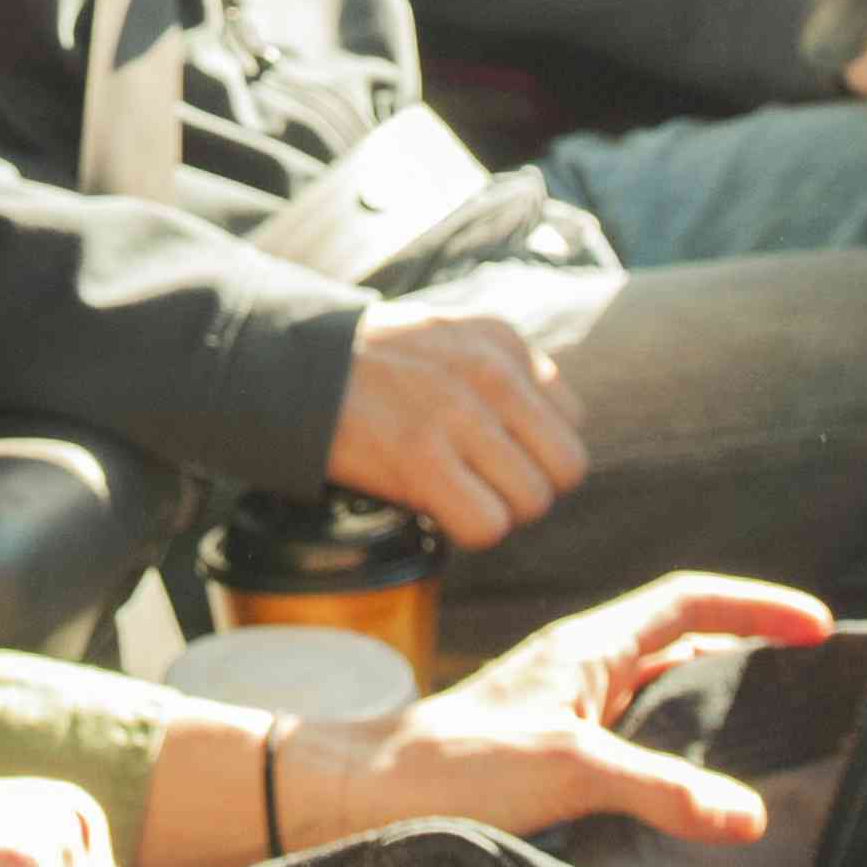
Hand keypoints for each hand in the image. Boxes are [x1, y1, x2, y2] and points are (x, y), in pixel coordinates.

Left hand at [283, 572, 835, 851]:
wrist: (359, 797)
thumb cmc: (449, 767)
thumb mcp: (566, 769)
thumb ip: (658, 788)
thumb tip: (749, 814)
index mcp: (586, 647)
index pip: (687, 600)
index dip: (755, 606)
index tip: (815, 625)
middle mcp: (578, 669)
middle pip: (678, 639)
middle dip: (745, 647)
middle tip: (807, 678)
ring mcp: (562, 710)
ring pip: (654, 689)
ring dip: (709, 698)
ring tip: (765, 730)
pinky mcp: (548, 755)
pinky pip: (630, 736)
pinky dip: (672, 748)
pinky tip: (686, 791)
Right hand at [326, 300, 587, 547]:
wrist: (295, 366)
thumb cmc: (373, 364)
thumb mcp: (451, 336)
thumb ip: (504, 371)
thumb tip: (547, 433)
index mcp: (502, 341)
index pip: (571, 421)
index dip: (535, 448)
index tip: (495, 451)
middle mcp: (490, 373)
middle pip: (566, 467)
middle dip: (529, 487)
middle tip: (484, 484)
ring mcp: (457, 415)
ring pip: (532, 501)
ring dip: (497, 511)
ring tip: (456, 493)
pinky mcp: (420, 459)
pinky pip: (487, 525)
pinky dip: (467, 530)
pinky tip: (436, 508)